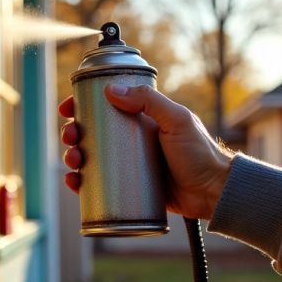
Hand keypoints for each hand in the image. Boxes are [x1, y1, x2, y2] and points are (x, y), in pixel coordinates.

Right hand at [59, 84, 232, 219]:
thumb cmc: (200, 153)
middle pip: (91, 132)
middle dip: (73, 133)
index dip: (82, 105)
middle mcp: (131, 139)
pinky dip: (82, 182)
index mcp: (141, 118)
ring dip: (73, 157)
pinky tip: (75, 182)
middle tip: (71, 137)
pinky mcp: (129, 187)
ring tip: (74, 161)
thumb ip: (149, 101)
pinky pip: (99, 183)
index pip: (105, 105)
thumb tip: (111, 90)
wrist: (213, 192)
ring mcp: (128, 164)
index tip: (68, 108)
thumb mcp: (177, 120)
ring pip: (90, 157)